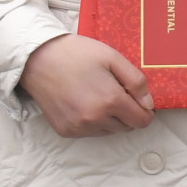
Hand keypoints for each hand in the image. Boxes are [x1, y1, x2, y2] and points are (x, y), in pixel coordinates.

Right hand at [21, 34, 154, 137]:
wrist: (37, 59)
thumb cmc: (77, 54)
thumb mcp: (112, 58)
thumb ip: (136, 81)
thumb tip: (148, 104)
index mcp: (110, 101)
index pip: (141, 121)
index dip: (146, 112)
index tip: (141, 102)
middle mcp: (94, 119)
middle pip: (126, 128)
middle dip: (127, 113)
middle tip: (115, 92)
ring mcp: (78, 127)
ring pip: (108, 131)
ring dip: (110, 119)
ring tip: (98, 96)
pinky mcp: (64, 131)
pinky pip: (89, 133)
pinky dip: (92, 122)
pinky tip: (83, 103)